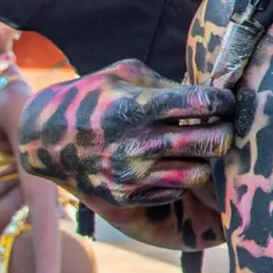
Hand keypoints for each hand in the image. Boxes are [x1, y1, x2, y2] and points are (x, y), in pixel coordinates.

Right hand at [17, 60, 233, 208]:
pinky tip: (172, 161)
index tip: (225, 101)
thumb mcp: (125, 74)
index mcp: (138, 107)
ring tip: (199, 146)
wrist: (45, 140)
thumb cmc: (93, 97)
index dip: (223, 100)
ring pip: (199, 173)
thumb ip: (167, 84)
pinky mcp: (129, 198)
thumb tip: (209, 95)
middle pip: (213, 143)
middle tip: (223, 125)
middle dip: (226, 131)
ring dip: (206, 159)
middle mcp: (137, 144)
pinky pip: (176, 190)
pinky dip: (181, 176)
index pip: (202, 102)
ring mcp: (133, 176)